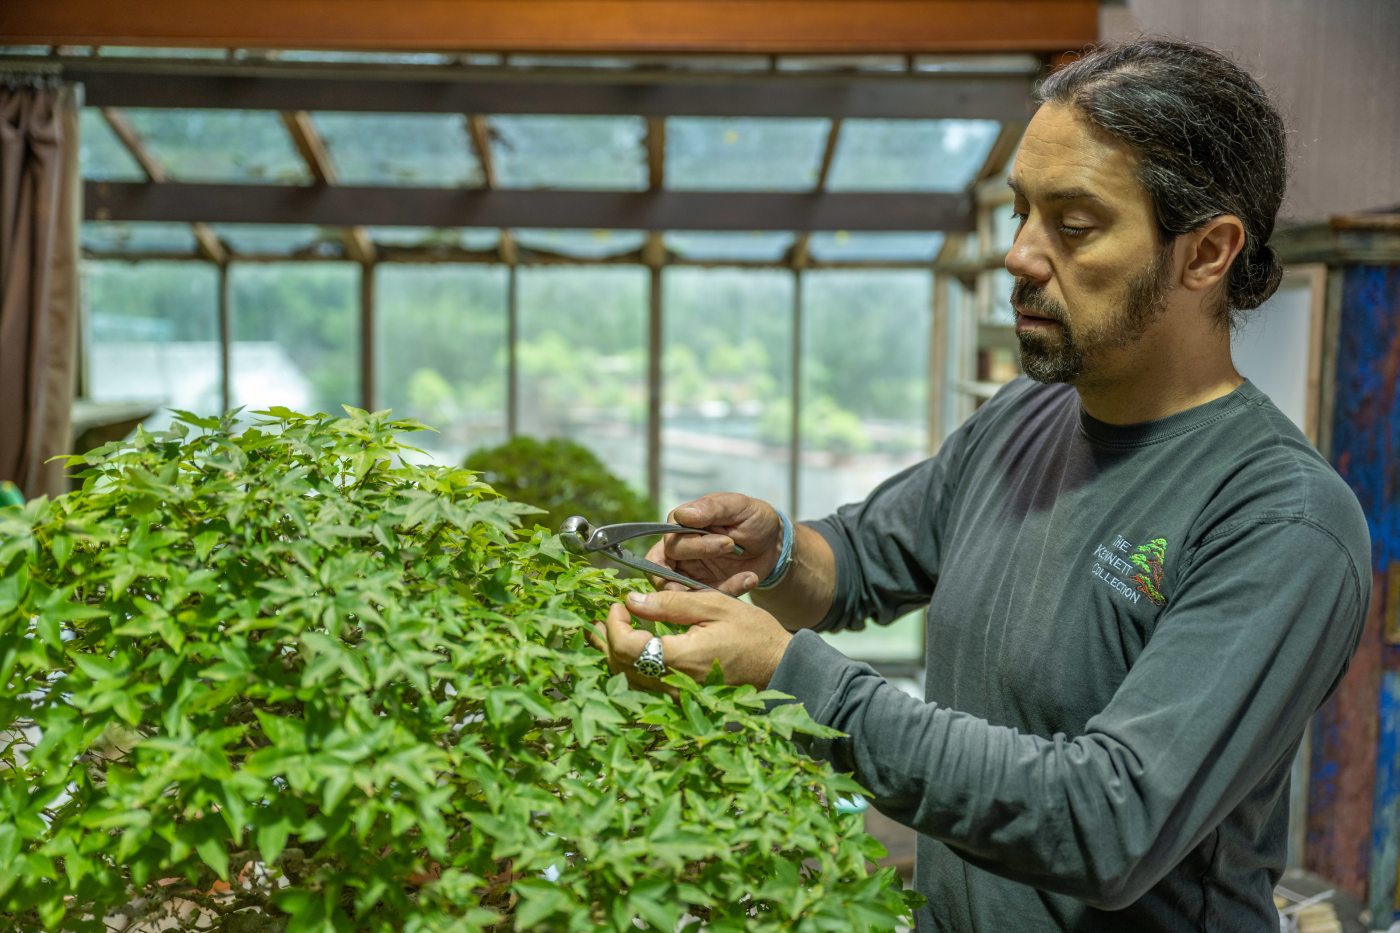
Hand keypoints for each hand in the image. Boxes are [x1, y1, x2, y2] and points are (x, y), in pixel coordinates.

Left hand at [597, 589, 792, 695]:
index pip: (627, 646)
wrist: (779, 666)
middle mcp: (674, 683)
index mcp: (681, 657)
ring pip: (629, 681)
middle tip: (606, 614)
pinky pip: (644, 687)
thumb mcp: (714, 606)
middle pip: (621, 667)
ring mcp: (677, 696)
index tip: (618, 603)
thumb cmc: (752, 633)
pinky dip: (631, 667)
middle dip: (607, 638)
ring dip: (614, 654)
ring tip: (605, 631)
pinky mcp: (681, 699)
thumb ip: (671, 603)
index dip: (615, 624)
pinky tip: (629, 650)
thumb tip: (631, 600)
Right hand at [645, 493, 783, 595]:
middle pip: (666, 565)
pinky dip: (729, 591)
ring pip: (681, 589)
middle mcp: (679, 550)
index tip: (727, 541)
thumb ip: (711, 508)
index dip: (694, 545)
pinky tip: (750, 579)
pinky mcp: (704, 589)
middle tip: (730, 547)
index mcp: (680, 526)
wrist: (772, 543)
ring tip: (741, 579)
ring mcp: (689, 573)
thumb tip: (682, 515)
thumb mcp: (737, 506)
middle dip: (702, 556)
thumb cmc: (751, 517)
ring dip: (708, 587)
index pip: (669, 541)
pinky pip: (706, 599)